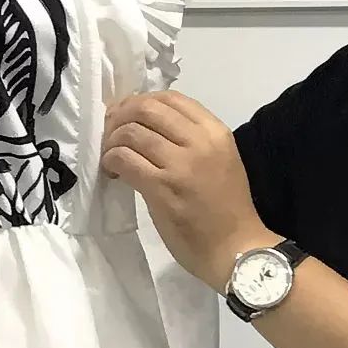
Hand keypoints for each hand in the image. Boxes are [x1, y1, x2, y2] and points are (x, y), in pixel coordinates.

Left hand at [102, 91, 271, 291]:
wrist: (236, 249)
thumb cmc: (227, 208)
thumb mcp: (220, 160)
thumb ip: (191, 139)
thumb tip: (147, 125)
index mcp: (215, 132)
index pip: (171, 98)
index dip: (141, 100)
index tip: (127, 114)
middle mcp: (199, 142)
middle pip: (146, 108)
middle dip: (120, 115)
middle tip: (110, 132)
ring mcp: (180, 165)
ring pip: (130, 132)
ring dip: (111, 141)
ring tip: (111, 156)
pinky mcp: (162, 188)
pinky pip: (125, 160)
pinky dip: (111, 160)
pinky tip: (112, 171)